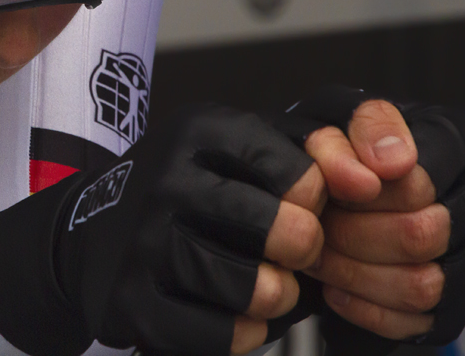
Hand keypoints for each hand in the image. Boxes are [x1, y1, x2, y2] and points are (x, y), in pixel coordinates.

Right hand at [0, 105, 329, 355]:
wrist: (92, 232)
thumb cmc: (189, 189)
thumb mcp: (236, 147)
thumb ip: (314, 149)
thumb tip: (371, 178)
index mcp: (199, 129)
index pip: (302, 173)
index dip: (316, 201)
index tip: (303, 205)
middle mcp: (166, 178)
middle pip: (287, 232)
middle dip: (304, 251)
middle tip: (294, 251)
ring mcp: (143, 242)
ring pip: (257, 289)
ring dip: (278, 296)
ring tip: (268, 286)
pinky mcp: (130, 301)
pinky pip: (220, 334)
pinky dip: (242, 333)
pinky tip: (233, 313)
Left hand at [304, 99, 445, 339]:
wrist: (334, 195)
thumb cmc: (340, 152)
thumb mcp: (333, 124)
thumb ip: (355, 134)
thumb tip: (390, 165)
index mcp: (459, 141)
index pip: (418, 182)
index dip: (367, 195)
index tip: (333, 194)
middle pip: (422, 235)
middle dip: (354, 234)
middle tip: (318, 227)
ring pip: (422, 284)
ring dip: (355, 273)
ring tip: (320, 255)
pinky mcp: (459, 301)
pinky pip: (414, 320)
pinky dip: (364, 307)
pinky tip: (335, 286)